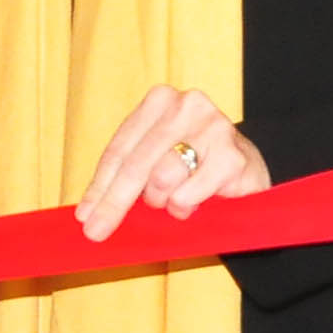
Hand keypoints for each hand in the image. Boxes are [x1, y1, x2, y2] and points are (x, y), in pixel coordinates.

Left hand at [76, 85, 270, 242]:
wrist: (247, 168)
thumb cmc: (194, 164)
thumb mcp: (155, 160)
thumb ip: (125, 175)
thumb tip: (88, 214)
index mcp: (160, 100)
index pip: (119, 150)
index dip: (99, 187)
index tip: (84, 217)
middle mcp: (186, 106)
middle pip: (135, 165)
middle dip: (114, 203)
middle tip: (97, 232)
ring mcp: (213, 127)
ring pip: (162, 179)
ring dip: (164, 201)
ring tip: (178, 198)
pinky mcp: (232, 156)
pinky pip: (189, 194)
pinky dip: (186, 205)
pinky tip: (198, 199)